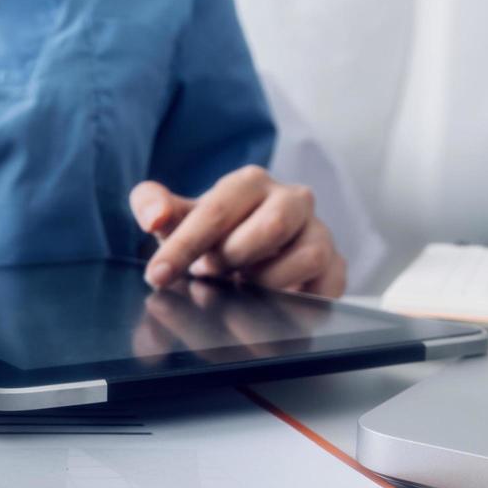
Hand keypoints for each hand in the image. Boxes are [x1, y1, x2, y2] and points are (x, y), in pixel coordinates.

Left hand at [129, 165, 346, 296]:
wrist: (247, 256)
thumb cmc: (211, 233)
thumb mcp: (177, 217)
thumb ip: (153, 204)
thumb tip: (154, 217)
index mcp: (250, 183)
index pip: (217, 210)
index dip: (184, 245)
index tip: (158, 274)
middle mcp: (292, 200)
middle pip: (272, 226)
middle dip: (233, 256)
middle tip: (210, 273)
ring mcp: (318, 233)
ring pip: (308, 255)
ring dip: (268, 281)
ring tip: (243, 286)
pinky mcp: (334, 267)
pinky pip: (330, 286)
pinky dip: (301, 300)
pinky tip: (274, 304)